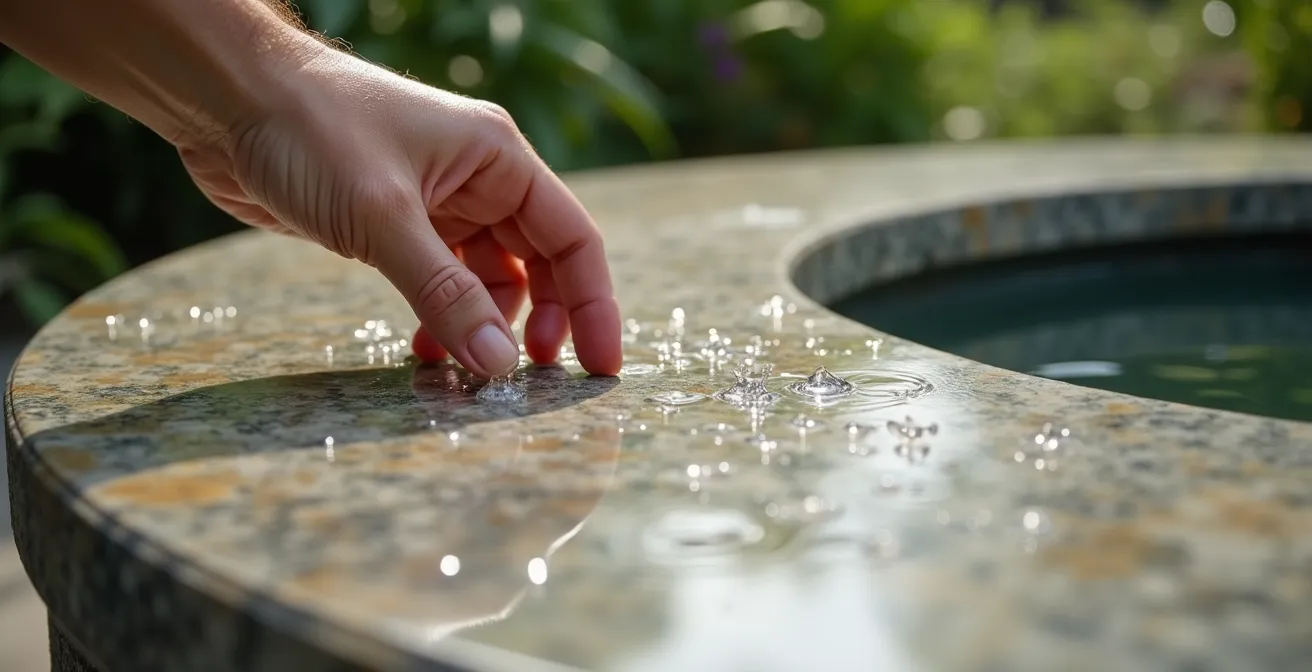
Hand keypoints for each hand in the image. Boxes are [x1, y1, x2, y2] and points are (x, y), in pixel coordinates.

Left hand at [176, 48, 621, 377]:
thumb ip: (445, 295)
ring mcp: (438, 204)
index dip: (595, 305)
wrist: (226, 99)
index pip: (573, 239)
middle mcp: (478, 180)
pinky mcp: (396, 225)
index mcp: (498, 159)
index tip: (600, 367)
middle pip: (540, 264)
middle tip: (532, 381)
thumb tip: (500, 367)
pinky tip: (424, 353)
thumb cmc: (310, 130)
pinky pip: (440, 284)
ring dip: (483, 328)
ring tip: (466, 374)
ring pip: (489, 280)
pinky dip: (441, 320)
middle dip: (543, 323)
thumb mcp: (384, 217)